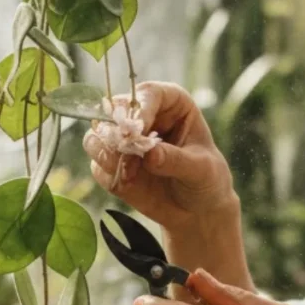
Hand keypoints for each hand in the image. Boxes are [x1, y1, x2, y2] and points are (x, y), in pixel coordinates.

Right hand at [82, 81, 236, 231]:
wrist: (197, 211)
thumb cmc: (207, 180)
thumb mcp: (201, 170)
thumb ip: (176, 160)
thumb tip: (150, 154)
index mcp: (171, 104)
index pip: (148, 93)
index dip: (140, 108)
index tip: (139, 130)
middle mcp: (143, 116)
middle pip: (114, 109)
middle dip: (116, 131)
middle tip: (125, 150)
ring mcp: (124, 141)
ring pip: (97, 135)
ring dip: (107, 154)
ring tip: (129, 172)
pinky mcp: (113, 164)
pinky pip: (97, 165)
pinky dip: (108, 174)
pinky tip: (128, 183)